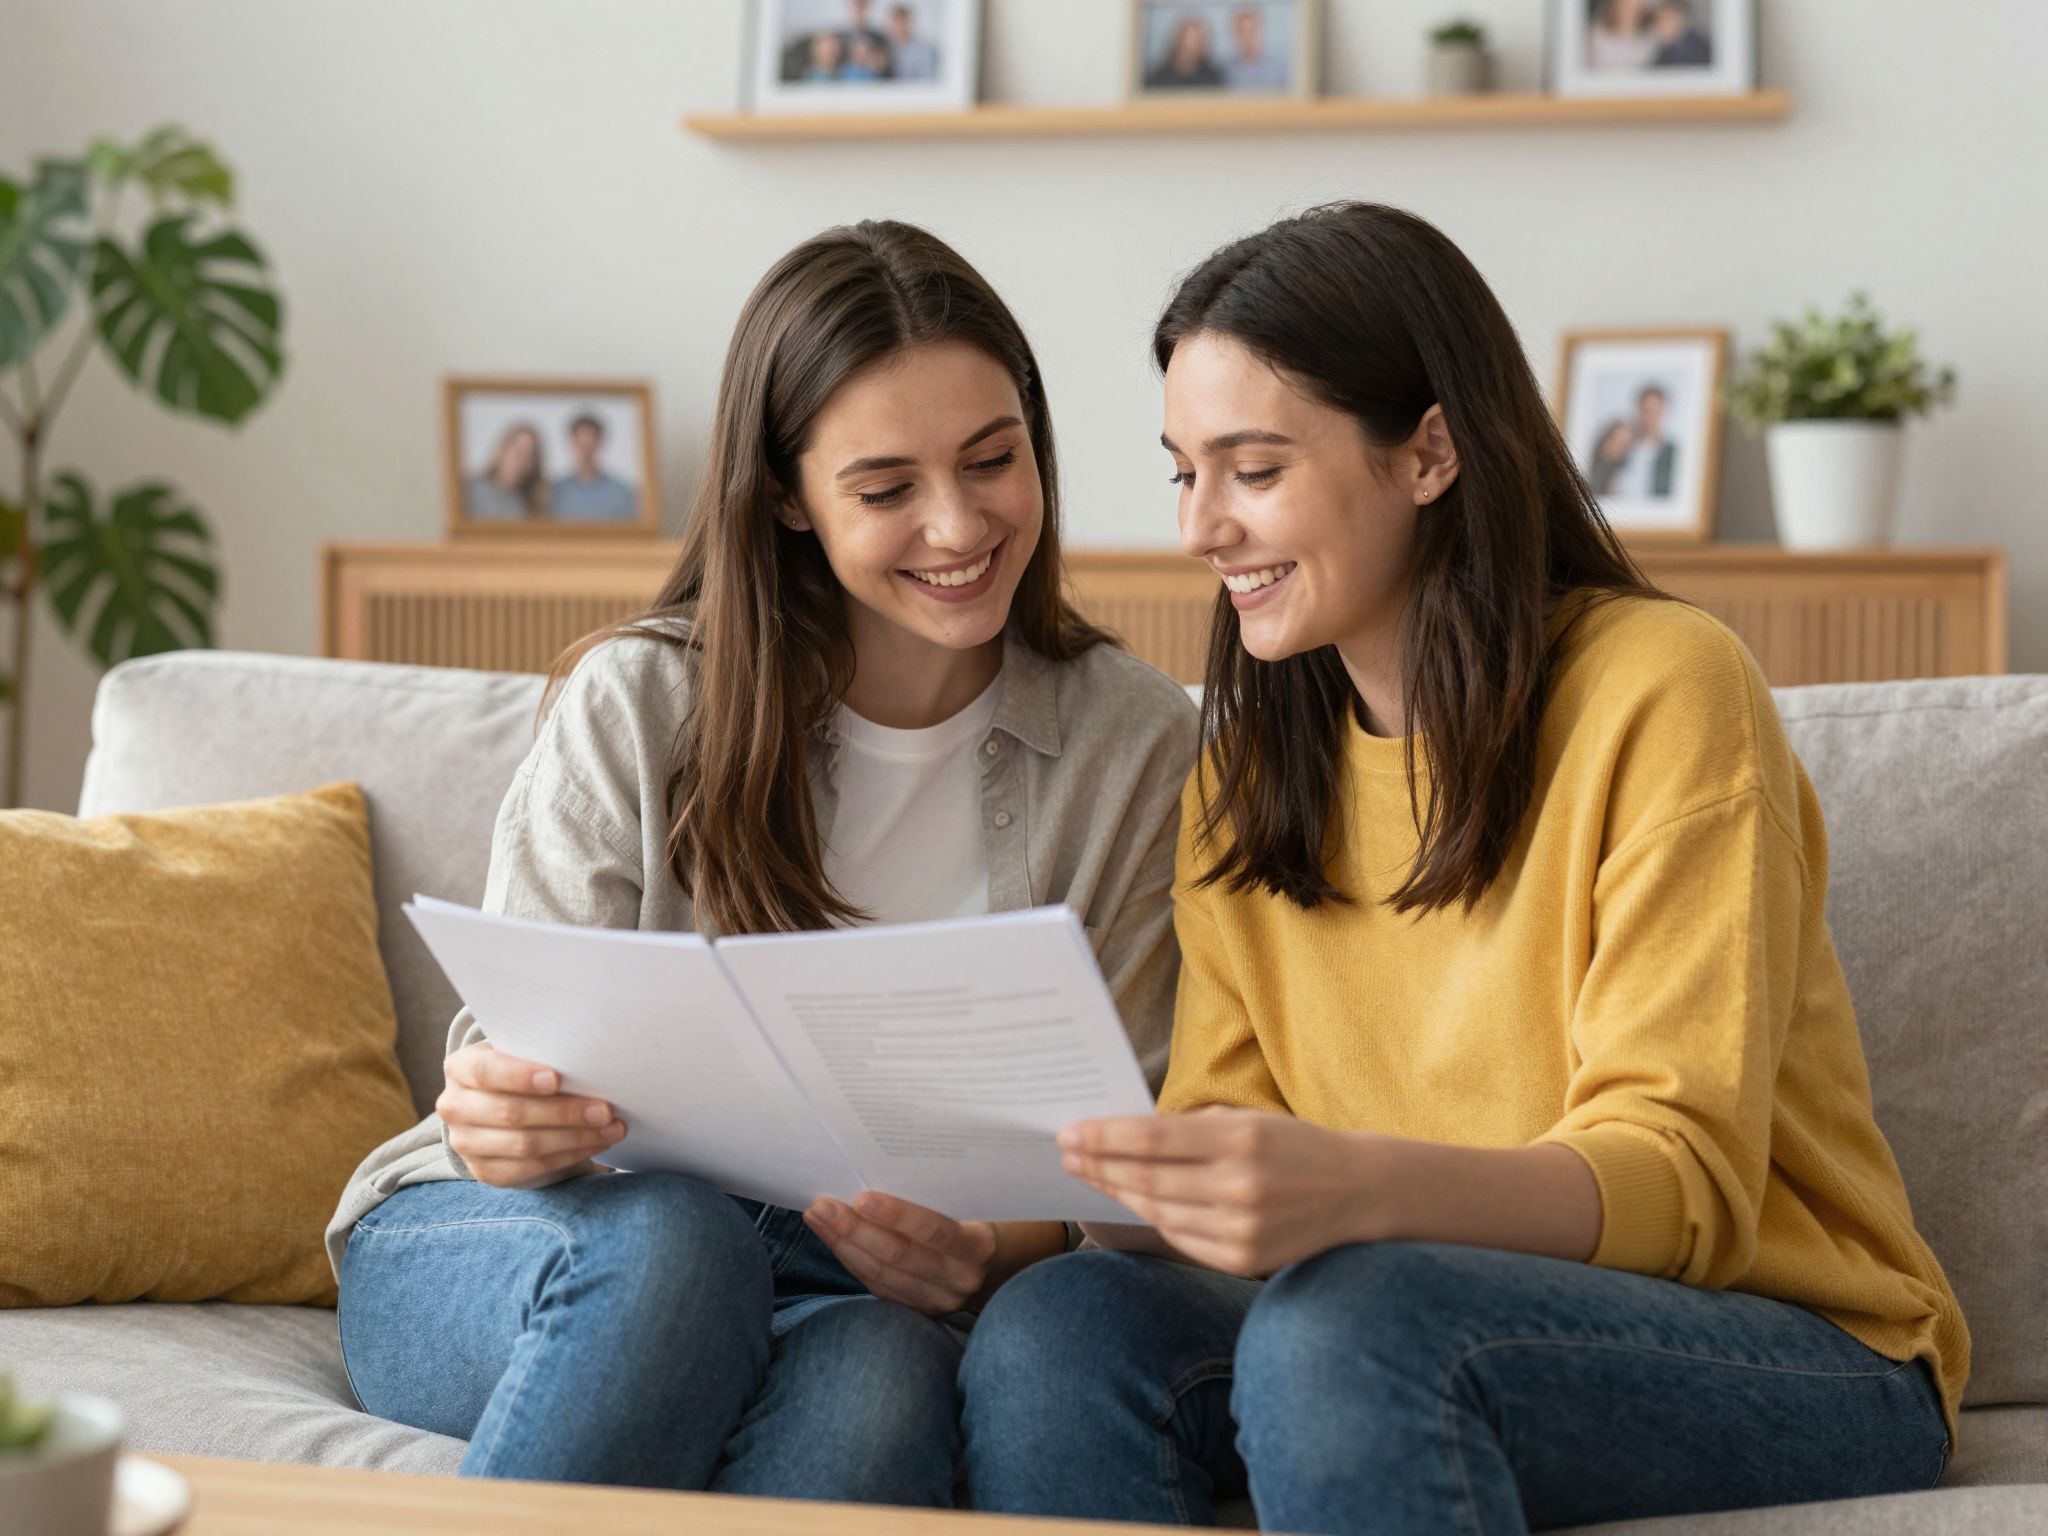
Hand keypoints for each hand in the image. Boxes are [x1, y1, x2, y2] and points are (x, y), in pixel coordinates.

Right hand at [437, 1040, 626, 1187]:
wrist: (505, 1104)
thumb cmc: (523, 1069)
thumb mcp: (522, 1053)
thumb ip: (542, 1052)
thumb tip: (588, 1058)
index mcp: (461, 1068)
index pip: (486, 1072)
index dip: (520, 1076)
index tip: (556, 1079)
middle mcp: (455, 1107)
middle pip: (511, 1113)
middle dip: (564, 1112)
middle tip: (605, 1110)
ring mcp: (466, 1144)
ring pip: (525, 1145)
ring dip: (575, 1137)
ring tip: (612, 1128)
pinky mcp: (486, 1172)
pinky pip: (532, 1168)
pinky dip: (569, 1156)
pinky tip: (595, 1144)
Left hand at [803, 1192, 997, 1316]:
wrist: (990, 1264)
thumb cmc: (972, 1218)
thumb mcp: (970, 1205)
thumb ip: (939, 1195)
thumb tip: (879, 1167)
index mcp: (978, 1247)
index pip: (936, 1232)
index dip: (898, 1216)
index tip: (862, 1197)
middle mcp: (959, 1279)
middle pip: (900, 1256)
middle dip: (855, 1229)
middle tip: (823, 1205)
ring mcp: (937, 1300)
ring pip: (881, 1274)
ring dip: (843, 1244)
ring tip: (817, 1217)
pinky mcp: (916, 1310)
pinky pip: (876, 1285)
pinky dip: (851, 1259)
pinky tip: (832, 1238)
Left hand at [1060, 1107, 1387, 1277]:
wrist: (1358, 1192)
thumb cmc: (1293, 1146)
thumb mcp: (1249, 1120)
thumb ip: (1192, 1128)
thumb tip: (1123, 1133)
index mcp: (1242, 1139)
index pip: (1153, 1138)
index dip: (1105, 1137)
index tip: (1069, 1132)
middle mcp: (1242, 1186)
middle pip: (1147, 1178)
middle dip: (1098, 1166)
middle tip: (1065, 1154)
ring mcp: (1243, 1229)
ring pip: (1158, 1211)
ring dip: (1116, 1194)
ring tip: (1088, 1176)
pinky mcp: (1244, 1260)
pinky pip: (1181, 1237)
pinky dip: (1150, 1218)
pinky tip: (1128, 1202)